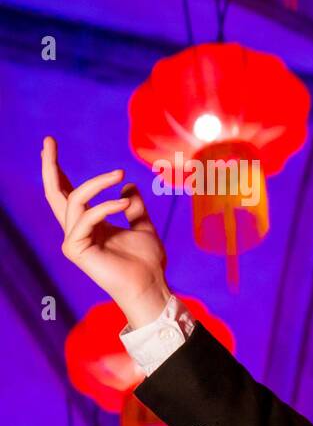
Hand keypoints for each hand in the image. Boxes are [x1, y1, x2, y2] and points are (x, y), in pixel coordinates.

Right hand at [42, 135, 169, 327]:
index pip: (68, 192)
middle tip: (48, 140)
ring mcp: (73, 240)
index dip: (58, 170)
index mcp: (89, 224)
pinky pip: (86, 218)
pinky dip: (105, 207)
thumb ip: (134, 206)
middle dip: (49, 166)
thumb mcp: (143, 225)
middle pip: (54, 193)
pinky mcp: (75, 249)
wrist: (151, 284)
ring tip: (118, 174)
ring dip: (96, 183)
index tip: (51, 144)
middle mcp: (77, 230)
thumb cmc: (148, 261)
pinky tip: (123, 203)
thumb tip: (128, 185)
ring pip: (73, 199)